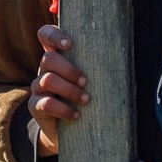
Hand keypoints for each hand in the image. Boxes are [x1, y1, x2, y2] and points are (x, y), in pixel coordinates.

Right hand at [28, 24, 87, 157]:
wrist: (70, 126)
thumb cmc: (85, 95)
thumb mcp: (91, 77)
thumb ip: (97, 63)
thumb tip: (126, 53)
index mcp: (58, 56)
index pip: (45, 35)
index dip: (54, 35)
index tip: (69, 44)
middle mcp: (44, 69)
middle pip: (48, 59)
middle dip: (70, 69)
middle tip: (86, 81)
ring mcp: (38, 87)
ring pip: (47, 80)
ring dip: (70, 90)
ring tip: (87, 100)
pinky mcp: (35, 106)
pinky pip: (46, 104)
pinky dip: (64, 109)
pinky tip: (77, 115)